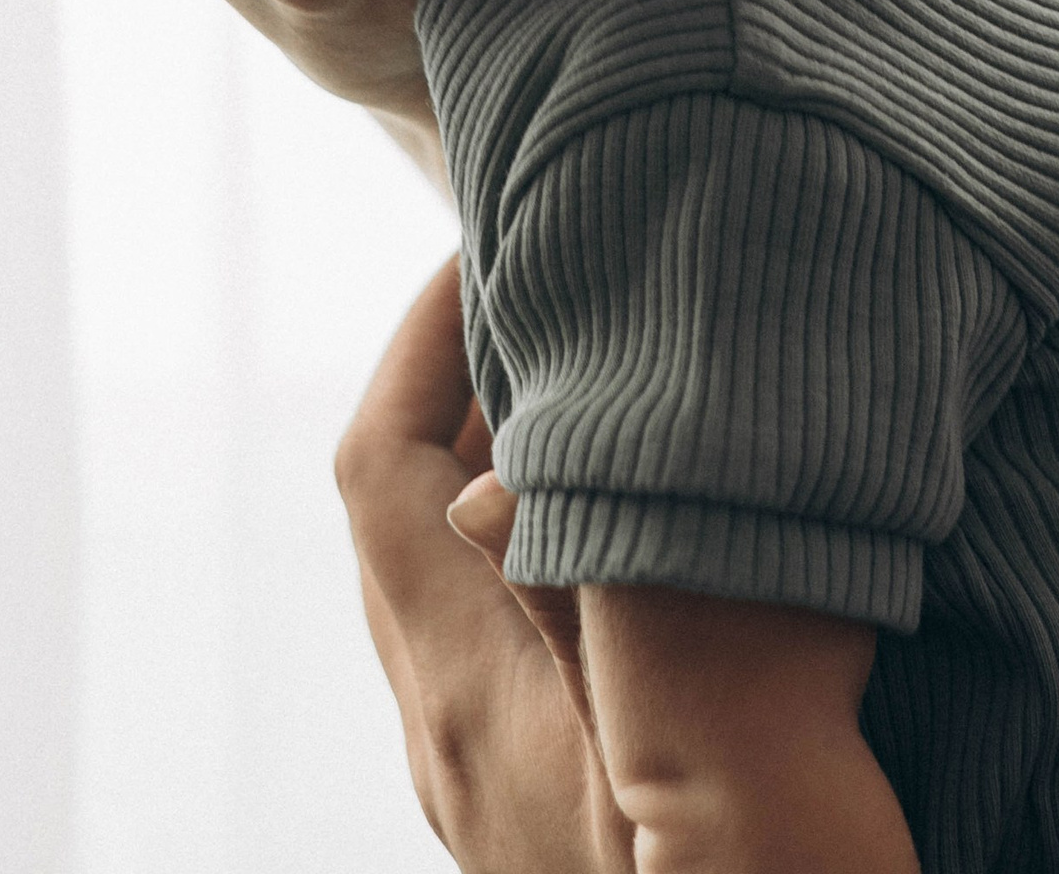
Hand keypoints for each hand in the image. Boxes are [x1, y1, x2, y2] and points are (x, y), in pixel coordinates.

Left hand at [337, 261, 633, 873]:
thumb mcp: (678, 759)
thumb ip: (603, 611)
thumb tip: (516, 484)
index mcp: (462, 690)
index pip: (380, 465)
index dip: (421, 336)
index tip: (500, 243)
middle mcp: (449, 728)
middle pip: (411, 510)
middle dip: (480, 384)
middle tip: (580, 297)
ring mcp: (488, 778)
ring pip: (464, 578)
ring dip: (528, 474)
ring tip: (633, 403)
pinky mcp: (538, 814)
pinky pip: (511, 640)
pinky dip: (564, 556)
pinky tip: (665, 553)